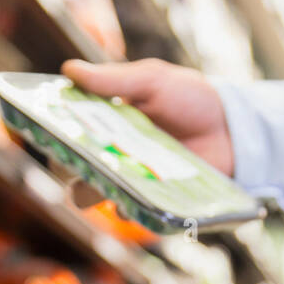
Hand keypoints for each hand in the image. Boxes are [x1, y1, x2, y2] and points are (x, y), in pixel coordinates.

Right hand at [59, 58, 233, 206]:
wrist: (234, 128)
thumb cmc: (191, 99)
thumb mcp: (153, 81)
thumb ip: (114, 80)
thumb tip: (68, 70)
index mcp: (108, 123)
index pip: (71, 132)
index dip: (56, 135)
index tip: (48, 134)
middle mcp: (116, 155)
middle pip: (81, 172)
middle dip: (75, 175)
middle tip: (78, 173)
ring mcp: (135, 181)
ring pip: (104, 196)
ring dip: (99, 195)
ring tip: (105, 190)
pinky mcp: (156, 201)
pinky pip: (136, 213)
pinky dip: (131, 212)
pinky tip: (132, 205)